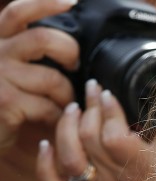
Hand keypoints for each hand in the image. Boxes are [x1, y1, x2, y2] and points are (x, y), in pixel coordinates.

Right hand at [0, 0, 77, 151]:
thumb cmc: (3, 100)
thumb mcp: (12, 67)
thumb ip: (29, 52)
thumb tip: (70, 46)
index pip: (18, 12)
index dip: (45, 3)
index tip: (71, 2)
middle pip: (42, 39)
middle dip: (69, 52)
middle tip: (74, 65)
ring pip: (52, 78)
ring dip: (67, 93)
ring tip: (66, 101)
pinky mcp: (6, 103)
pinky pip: (49, 107)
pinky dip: (59, 115)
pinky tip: (56, 118)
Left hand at [36, 80, 155, 180]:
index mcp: (138, 166)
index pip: (113, 135)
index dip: (107, 110)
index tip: (107, 94)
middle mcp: (113, 177)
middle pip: (89, 137)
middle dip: (89, 108)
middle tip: (92, 91)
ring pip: (69, 156)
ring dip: (66, 128)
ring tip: (73, 109)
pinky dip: (44, 166)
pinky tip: (45, 146)